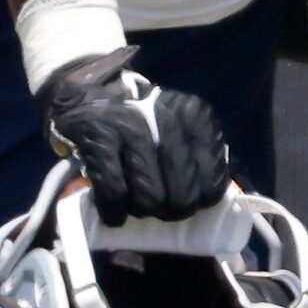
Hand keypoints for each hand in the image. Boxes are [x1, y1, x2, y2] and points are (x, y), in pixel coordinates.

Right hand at [38, 49, 230, 222]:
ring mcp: (131, 128)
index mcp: (196, 115)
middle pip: (182, 196)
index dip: (200, 200)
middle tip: (159, 206)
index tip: (187, 200)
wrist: (93, 96)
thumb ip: (201, 157)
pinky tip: (114, 212)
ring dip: (140, 210)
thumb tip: (206, 199)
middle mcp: (167, 118)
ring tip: (134, 202)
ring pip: (149, 199)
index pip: (213, 181)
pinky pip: (114, 194)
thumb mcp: (184, 127)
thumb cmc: (146, 120)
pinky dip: (114, 211)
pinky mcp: (99, 141)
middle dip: (170, 210)